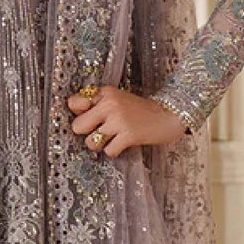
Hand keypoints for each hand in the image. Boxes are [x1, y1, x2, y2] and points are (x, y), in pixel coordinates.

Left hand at [66, 86, 186, 156]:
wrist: (169, 115)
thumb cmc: (140, 110)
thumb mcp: (117, 99)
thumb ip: (96, 104)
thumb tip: (75, 111)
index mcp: (105, 92)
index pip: (74, 103)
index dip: (79, 114)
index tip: (90, 118)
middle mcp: (110, 104)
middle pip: (77, 126)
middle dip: (87, 133)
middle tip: (102, 132)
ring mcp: (119, 120)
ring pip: (90, 142)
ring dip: (100, 145)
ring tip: (114, 139)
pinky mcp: (129, 135)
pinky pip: (108, 151)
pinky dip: (114, 151)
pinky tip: (124, 143)